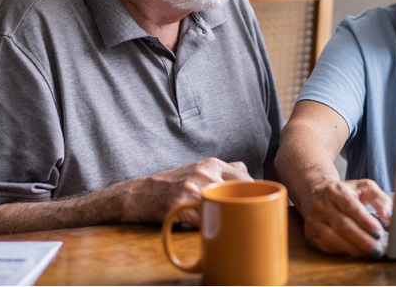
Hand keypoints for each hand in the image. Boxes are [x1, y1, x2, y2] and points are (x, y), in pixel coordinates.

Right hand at [122, 157, 252, 224]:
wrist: (140, 193)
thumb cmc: (173, 184)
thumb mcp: (198, 169)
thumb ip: (223, 170)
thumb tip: (248, 173)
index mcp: (212, 164)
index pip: (246, 178)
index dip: (253, 194)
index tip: (255, 205)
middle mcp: (205, 173)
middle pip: (239, 192)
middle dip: (245, 208)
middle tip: (246, 220)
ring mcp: (193, 188)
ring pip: (224, 207)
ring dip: (229, 220)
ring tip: (230, 227)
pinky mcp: (182, 205)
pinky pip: (205, 221)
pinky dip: (210, 229)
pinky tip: (211, 232)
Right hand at [302, 179, 391, 256]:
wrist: (316, 193)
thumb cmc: (344, 192)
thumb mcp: (363, 188)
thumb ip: (380, 199)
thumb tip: (389, 215)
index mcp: (335, 191)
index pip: (351, 207)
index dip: (365, 222)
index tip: (379, 233)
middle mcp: (321, 205)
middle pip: (343, 225)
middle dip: (363, 240)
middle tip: (378, 249)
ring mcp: (313, 221)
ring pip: (333, 238)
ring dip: (353, 248)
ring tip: (370, 253)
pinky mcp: (310, 234)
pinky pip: (327, 246)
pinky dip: (343, 251)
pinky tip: (356, 252)